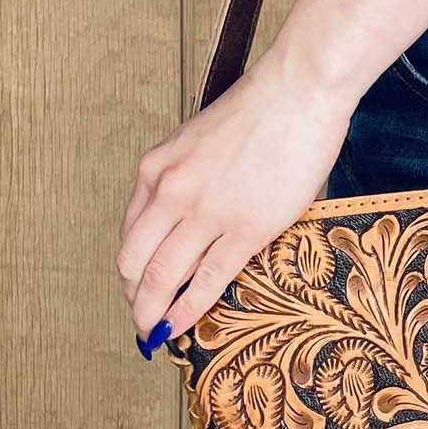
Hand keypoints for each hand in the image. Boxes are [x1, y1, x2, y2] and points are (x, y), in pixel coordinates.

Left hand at [117, 45, 353, 345]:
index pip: (128, 234)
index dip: (129, 271)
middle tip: (143, 322)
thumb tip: (191, 219)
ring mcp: (204, 212)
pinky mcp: (243, 228)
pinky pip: (205, 281)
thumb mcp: (200, 141)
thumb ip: (186, 178)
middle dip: (134, 300)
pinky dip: (187, 311)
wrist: (298, 92)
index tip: (136, 291)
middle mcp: (169, 192)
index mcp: (156, 169)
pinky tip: (181, 327)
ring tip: (155, 336)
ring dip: (152, 314)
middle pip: (133, 262)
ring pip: (160, 278)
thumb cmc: (262, 112)